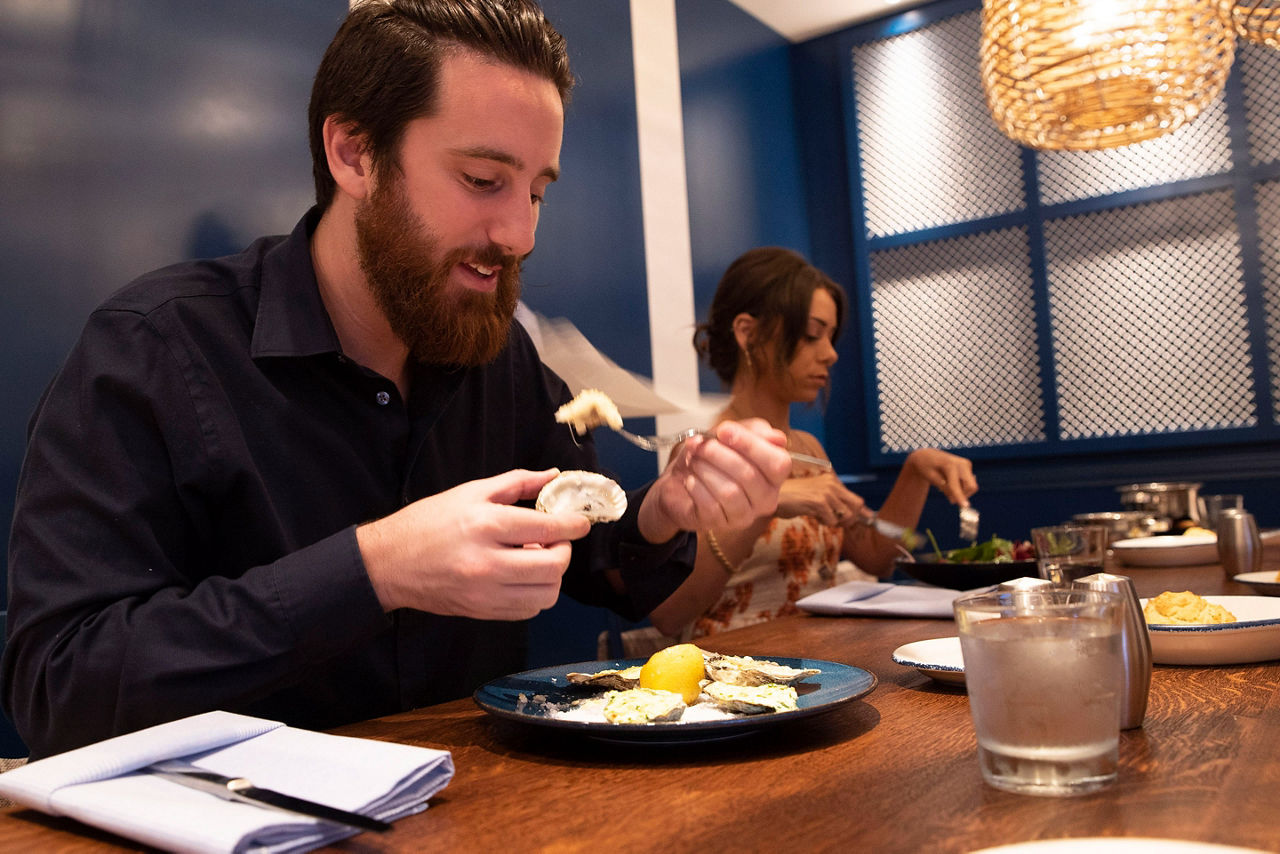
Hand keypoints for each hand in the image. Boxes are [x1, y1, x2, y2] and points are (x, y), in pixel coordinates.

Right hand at [357, 469, 591, 618]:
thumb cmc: (428, 522)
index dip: (573, 525)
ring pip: (546, 594)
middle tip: (554, 540)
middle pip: (554, 566)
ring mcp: (485, 593)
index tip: (580, 522)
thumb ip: (517, 483)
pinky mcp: (482, 612)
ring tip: (535, 560)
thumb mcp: (471, 492)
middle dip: (564, 551)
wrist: (389, 563)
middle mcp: (488, 563)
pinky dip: (534, 594)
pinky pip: (528, 610)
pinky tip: (521, 577)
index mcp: (486, 525)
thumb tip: (553, 476)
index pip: (548, 529)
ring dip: (552, 576)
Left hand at [637, 418, 790, 541]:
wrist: (679, 483)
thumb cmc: (709, 459)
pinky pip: (710, 505)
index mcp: (774, 476)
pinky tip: (691, 480)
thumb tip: (776, 437)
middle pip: (750, 476)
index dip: (751, 445)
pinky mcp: (720, 525)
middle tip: (702, 444)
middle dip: (720, 454)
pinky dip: (696, 487)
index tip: (725, 430)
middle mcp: (765, 499)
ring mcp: (744, 516)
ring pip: (730, 491)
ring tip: (694, 461)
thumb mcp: (730, 436)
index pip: (778, 463)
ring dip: (706, 470)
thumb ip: (754, 431)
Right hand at [776, 472, 866, 527]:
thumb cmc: (793, 499)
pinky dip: (824, 522)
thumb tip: (862, 515)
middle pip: (857, 506)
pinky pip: (831, 521)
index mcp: (832, 481)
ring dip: (834, 521)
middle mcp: (831, 484)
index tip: (867, 521)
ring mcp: (826, 492)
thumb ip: (836, 504)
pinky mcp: (819, 502)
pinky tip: (812, 515)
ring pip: (845, 515)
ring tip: (820, 516)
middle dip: (851, 519)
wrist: (773, 496)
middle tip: (836, 521)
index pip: (857, 499)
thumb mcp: (817, 497)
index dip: (862, 513)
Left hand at [903, 448, 977, 506]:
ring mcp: (966, 464)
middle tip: (949, 498)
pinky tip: (949, 480)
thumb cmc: (926, 467)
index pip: (955, 484)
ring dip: (959, 491)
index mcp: (949, 464)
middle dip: (962, 495)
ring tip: (945, 484)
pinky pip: (968, 484)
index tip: (965, 507)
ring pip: (970, 487)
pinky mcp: (968, 466)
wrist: (926, 456)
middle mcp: (961, 463)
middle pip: (971, 486)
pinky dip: (960, 486)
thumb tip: (956, 500)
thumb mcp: (930, 479)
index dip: (960, 496)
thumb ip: (944, 489)